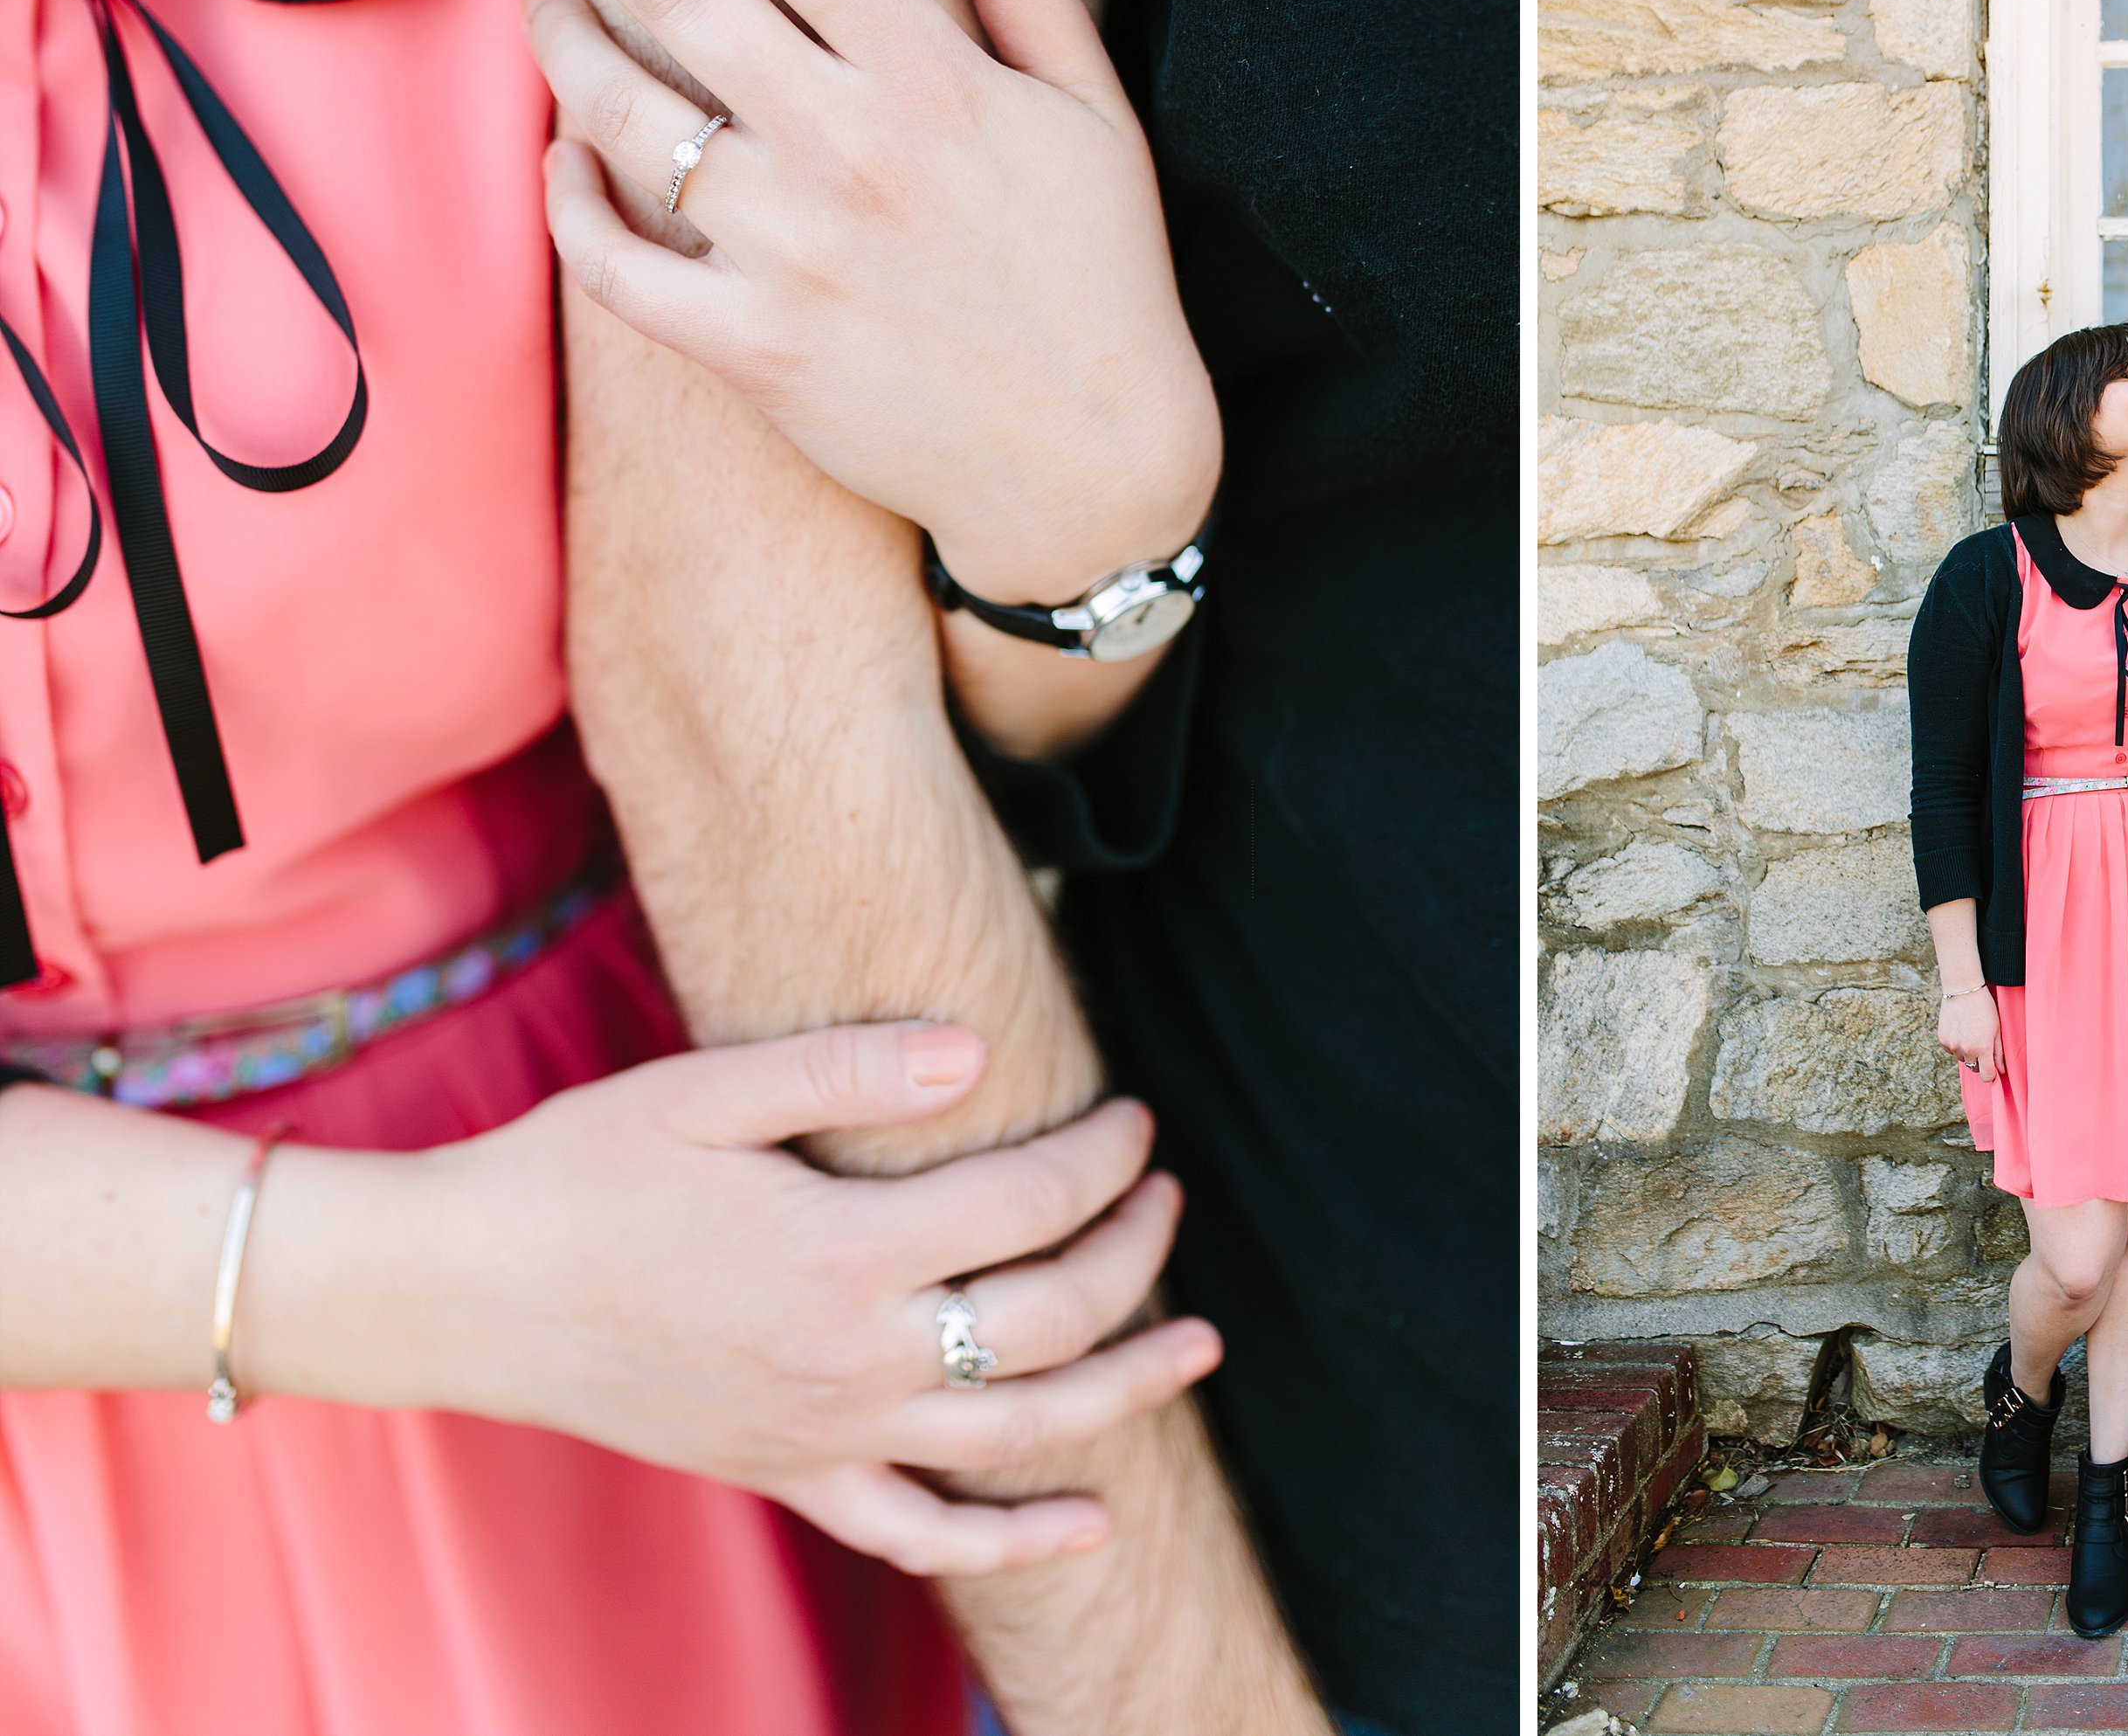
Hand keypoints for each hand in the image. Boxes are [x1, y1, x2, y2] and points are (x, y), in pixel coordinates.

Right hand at [356, 1025, 1219, 1576]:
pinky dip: (1016, 1540)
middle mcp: (852, 1360)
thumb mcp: (705, 1089)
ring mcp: (825, 1434)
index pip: (1029, 1203)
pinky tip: (1094, 1521)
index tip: (1132, 1117)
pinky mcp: (791, 1476)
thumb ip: (848, 1069)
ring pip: (1018, 1437)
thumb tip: (981, 1053)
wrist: (463, 1292)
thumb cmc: (581, 1172)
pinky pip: (924, 1536)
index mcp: (843, 1253)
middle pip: (1052, 1320)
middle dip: (1132, 1251)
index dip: (1103, 1156)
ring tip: (1198, 1345)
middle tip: (1164, 1192)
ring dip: (1126, 1392)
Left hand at [522, 0, 1220, 612]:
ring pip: (621, 111)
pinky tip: (564, 154)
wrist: (1089, 466)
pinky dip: (568, 199)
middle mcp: (849, 152)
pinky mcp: (750, 346)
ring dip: (561, 36)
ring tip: (545, 1)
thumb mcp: (1097, 120)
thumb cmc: (1100, 284)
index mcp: (935, 83)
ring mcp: (789, 253)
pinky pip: (614, 261)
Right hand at [1938, 986, 2002, 1079]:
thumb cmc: (1984, 1008)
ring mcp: (1952, 1045)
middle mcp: (1966, 1050)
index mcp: (1982, 1048)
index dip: (1990, 1073)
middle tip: (1981, 1044)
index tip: (1991, 1067)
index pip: (1986, 1076)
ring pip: (1961, 1058)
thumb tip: (2001, 1070)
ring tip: (1970, 1032)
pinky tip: (1960, 1030)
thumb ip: (1999, 1052)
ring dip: (1966, 1052)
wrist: (1963, 991)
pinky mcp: (1942, 1040)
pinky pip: (1951, 1050)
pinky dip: (1955, 1045)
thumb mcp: (1996, 1030)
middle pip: (1973, 1068)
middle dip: (1978, 1061)